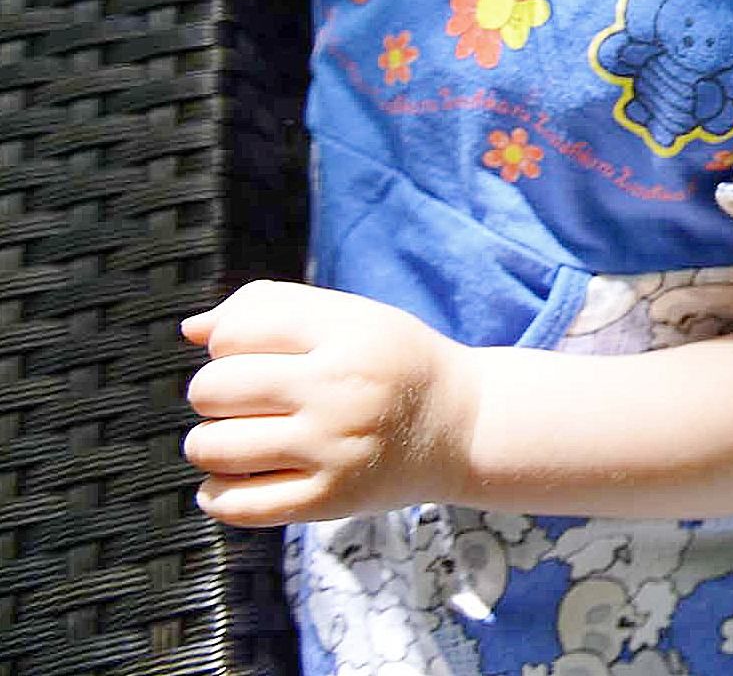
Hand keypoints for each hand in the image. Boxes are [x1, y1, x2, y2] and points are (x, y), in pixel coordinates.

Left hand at [181, 279, 478, 526]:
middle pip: (213, 389)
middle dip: (212, 393)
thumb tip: (190, 331)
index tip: (254, 353)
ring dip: (208, 442)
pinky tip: (233, 478)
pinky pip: (235, 505)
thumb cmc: (393, 362)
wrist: (463, 427)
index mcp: (348, 335)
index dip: (227, 343)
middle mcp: (340, 391)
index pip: (234, 333)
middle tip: (243, 399)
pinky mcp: (330, 501)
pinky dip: (216, 493)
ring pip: (213, 447)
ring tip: (236, 438)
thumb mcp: (350, 315)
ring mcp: (334, 450)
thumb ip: (270, 307)